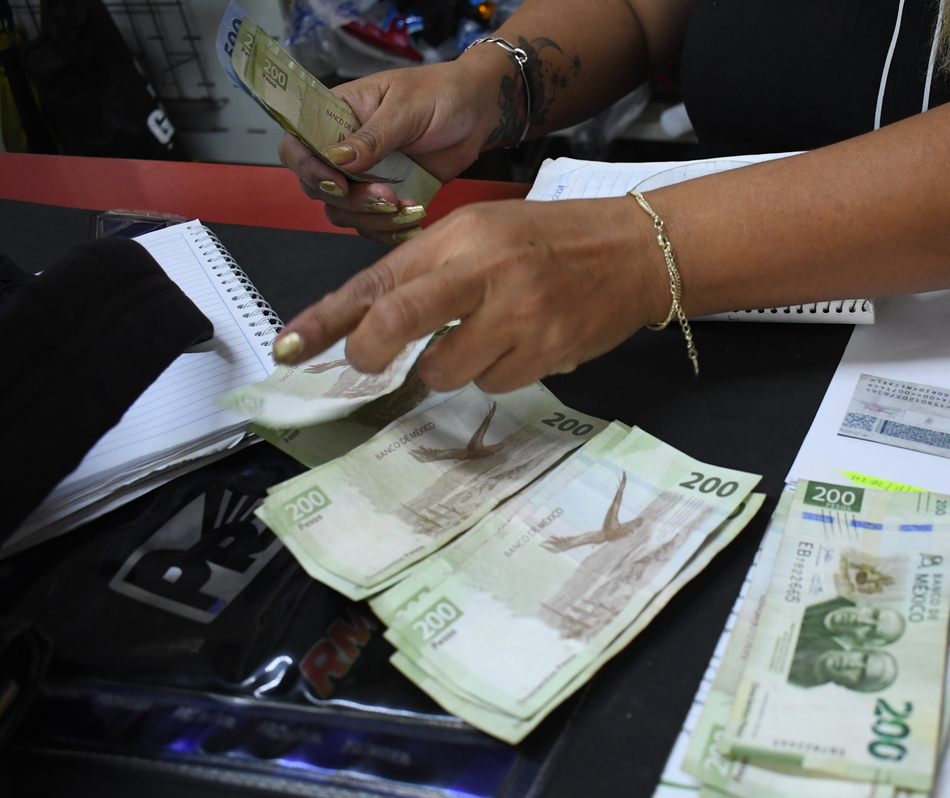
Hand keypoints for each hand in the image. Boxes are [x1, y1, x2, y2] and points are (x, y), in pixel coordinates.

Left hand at [272, 197, 671, 391]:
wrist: (633, 252)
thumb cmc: (550, 242)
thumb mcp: (481, 234)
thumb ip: (424, 270)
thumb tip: (364, 323)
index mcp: (460, 236)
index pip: (377, 280)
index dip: (326, 320)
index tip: (289, 348)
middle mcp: (485, 272)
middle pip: (399, 322)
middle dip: (372, 352)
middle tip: (370, 362)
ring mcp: (519, 315)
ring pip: (447, 371)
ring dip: (452, 365)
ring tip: (486, 335)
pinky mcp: (547, 351)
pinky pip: (494, 385)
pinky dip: (497, 373)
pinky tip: (522, 343)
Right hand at [279, 55, 503, 243]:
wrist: (478, 113)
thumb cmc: (441, 94)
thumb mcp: (406, 108)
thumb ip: (372, 137)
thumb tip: (337, 158)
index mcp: (337, 114)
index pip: (297, 144)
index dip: (307, 168)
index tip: (337, 182)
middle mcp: (344, 148)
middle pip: (317, 187)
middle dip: (349, 201)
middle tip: (385, 197)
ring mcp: (364, 175)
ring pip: (343, 211)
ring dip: (370, 219)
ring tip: (405, 207)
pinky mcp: (387, 196)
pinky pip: (372, 224)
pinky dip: (389, 230)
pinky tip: (412, 220)